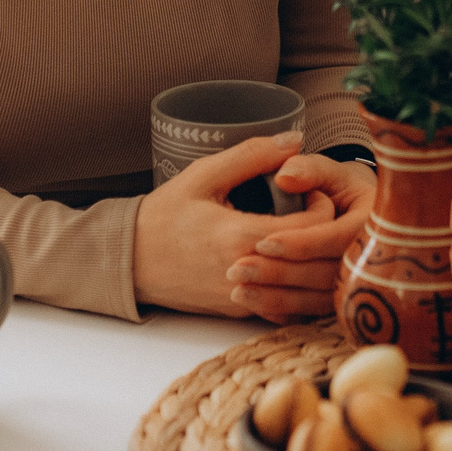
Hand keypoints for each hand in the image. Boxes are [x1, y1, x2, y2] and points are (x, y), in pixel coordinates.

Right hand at [133, 133, 349, 322]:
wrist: (128, 261)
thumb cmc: (162, 216)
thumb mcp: (203, 176)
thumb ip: (251, 155)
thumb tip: (294, 140)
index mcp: (240, 237)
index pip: (313, 227)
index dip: (322, 205)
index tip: (311, 191)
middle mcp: (248, 274)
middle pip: (314, 259)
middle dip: (323, 232)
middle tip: (312, 210)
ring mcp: (245, 298)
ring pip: (303, 287)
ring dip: (311, 260)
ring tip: (302, 234)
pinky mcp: (239, 311)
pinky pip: (284, 306)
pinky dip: (294, 286)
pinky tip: (285, 262)